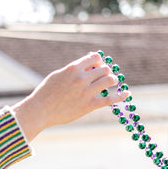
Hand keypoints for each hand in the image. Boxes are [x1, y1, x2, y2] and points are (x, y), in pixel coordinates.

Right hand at [12, 51, 130, 140]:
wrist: (40, 110)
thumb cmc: (46, 93)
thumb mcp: (57, 75)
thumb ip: (73, 69)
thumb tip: (87, 64)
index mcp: (73, 68)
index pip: (95, 58)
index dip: (98, 60)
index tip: (98, 65)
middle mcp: (81, 78)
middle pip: (104, 69)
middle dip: (106, 70)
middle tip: (105, 75)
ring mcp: (86, 92)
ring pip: (109, 80)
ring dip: (113, 79)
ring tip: (112, 82)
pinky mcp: (88, 105)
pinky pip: (109, 99)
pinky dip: (120, 96)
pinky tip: (126, 93)